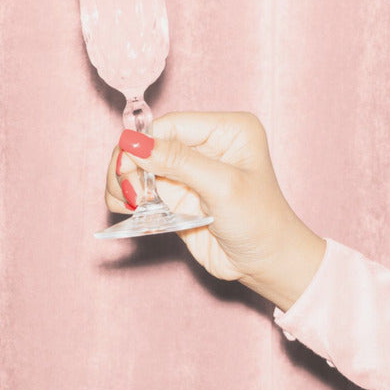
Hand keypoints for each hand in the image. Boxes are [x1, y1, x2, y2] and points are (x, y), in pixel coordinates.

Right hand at [105, 111, 325, 311]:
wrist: (266, 264)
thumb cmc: (261, 222)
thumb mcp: (222, 187)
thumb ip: (178, 162)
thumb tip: (133, 142)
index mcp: (227, 129)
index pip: (170, 125)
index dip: (143, 144)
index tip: (126, 169)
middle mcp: (205, 145)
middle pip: (148, 143)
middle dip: (130, 165)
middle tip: (130, 194)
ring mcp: (188, 171)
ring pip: (137, 165)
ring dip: (123, 183)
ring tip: (129, 205)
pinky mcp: (175, 195)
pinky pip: (139, 188)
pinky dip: (126, 197)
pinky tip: (129, 210)